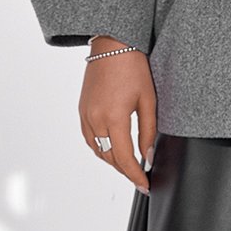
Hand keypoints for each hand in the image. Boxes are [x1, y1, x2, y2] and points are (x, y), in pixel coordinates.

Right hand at [79, 36, 155, 192]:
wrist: (112, 44)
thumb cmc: (133, 67)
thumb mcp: (148, 101)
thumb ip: (148, 132)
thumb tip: (148, 157)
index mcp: (114, 118)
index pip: (124, 159)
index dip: (135, 176)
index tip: (145, 185)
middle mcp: (95, 120)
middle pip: (109, 158)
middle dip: (126, 171)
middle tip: (141, 179)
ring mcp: (85, 115)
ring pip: (97, 151)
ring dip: (112, 161)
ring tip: (129, 166)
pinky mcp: (82, 110)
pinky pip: (89, 138)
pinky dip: (101, 149)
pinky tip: (113, 149)